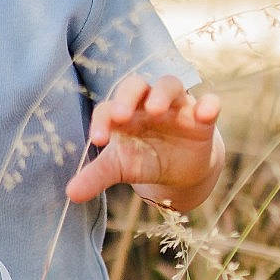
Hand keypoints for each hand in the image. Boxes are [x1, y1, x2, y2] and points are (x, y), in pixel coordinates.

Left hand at [65, 73, 222, 208]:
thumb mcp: (120, 168)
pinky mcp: (202, 117)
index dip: (101, 120)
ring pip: (170, 84)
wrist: (181, 169)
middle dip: (127, 96)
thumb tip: (71, 194)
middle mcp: (147, 104)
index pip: (108, 108)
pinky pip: (209, 103)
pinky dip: (209, 104)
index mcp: (124, 114)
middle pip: (136, 85)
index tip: (97, 140)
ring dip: (162, 93)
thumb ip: (96, 176)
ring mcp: (176, 107)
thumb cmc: (144, 159)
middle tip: (121, 115)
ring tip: (155, 109)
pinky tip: (206, 112)